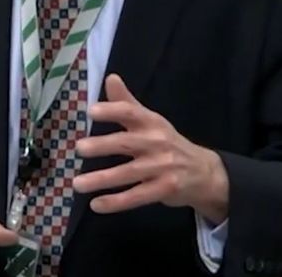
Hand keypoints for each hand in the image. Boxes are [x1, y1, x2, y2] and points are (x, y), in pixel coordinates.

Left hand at [72, 74, 229, 222]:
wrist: (204, 172)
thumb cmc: (167, 142)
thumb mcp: (151, 120)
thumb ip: (127, 102)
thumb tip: (110, 77)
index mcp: (151, 123)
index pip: (131, 112)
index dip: (112, 110)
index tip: (91, 111)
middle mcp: (157, 143)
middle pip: (126, 143)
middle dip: (102, 145)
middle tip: (79, 148)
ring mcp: (162, 168)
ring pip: (128, 173)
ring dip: (101, 179)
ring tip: (77, 184)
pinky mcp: (164, 190)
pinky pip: (137, 196)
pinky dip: (116, 202)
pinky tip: (96, 204)